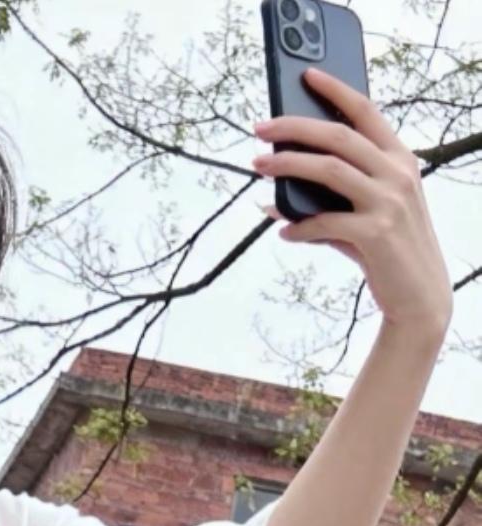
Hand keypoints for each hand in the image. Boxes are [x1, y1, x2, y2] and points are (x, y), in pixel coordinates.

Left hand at [251, 66, 452, 335]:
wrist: (419, 296)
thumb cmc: (388, 251)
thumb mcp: (367, 215)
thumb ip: (326, 202)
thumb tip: (272, 198)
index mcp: (399, 159)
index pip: (365, 111)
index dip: (336, 90)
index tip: (307, 77)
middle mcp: (396, 173)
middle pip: (338, 135)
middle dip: (294, 127)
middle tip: (260, 128)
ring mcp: (388, 201)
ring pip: (328, 169)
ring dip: (288, 165)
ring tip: (259, 166)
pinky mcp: (376, 232)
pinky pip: (325, 222)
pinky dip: (299, 226)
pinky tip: (284, 231)